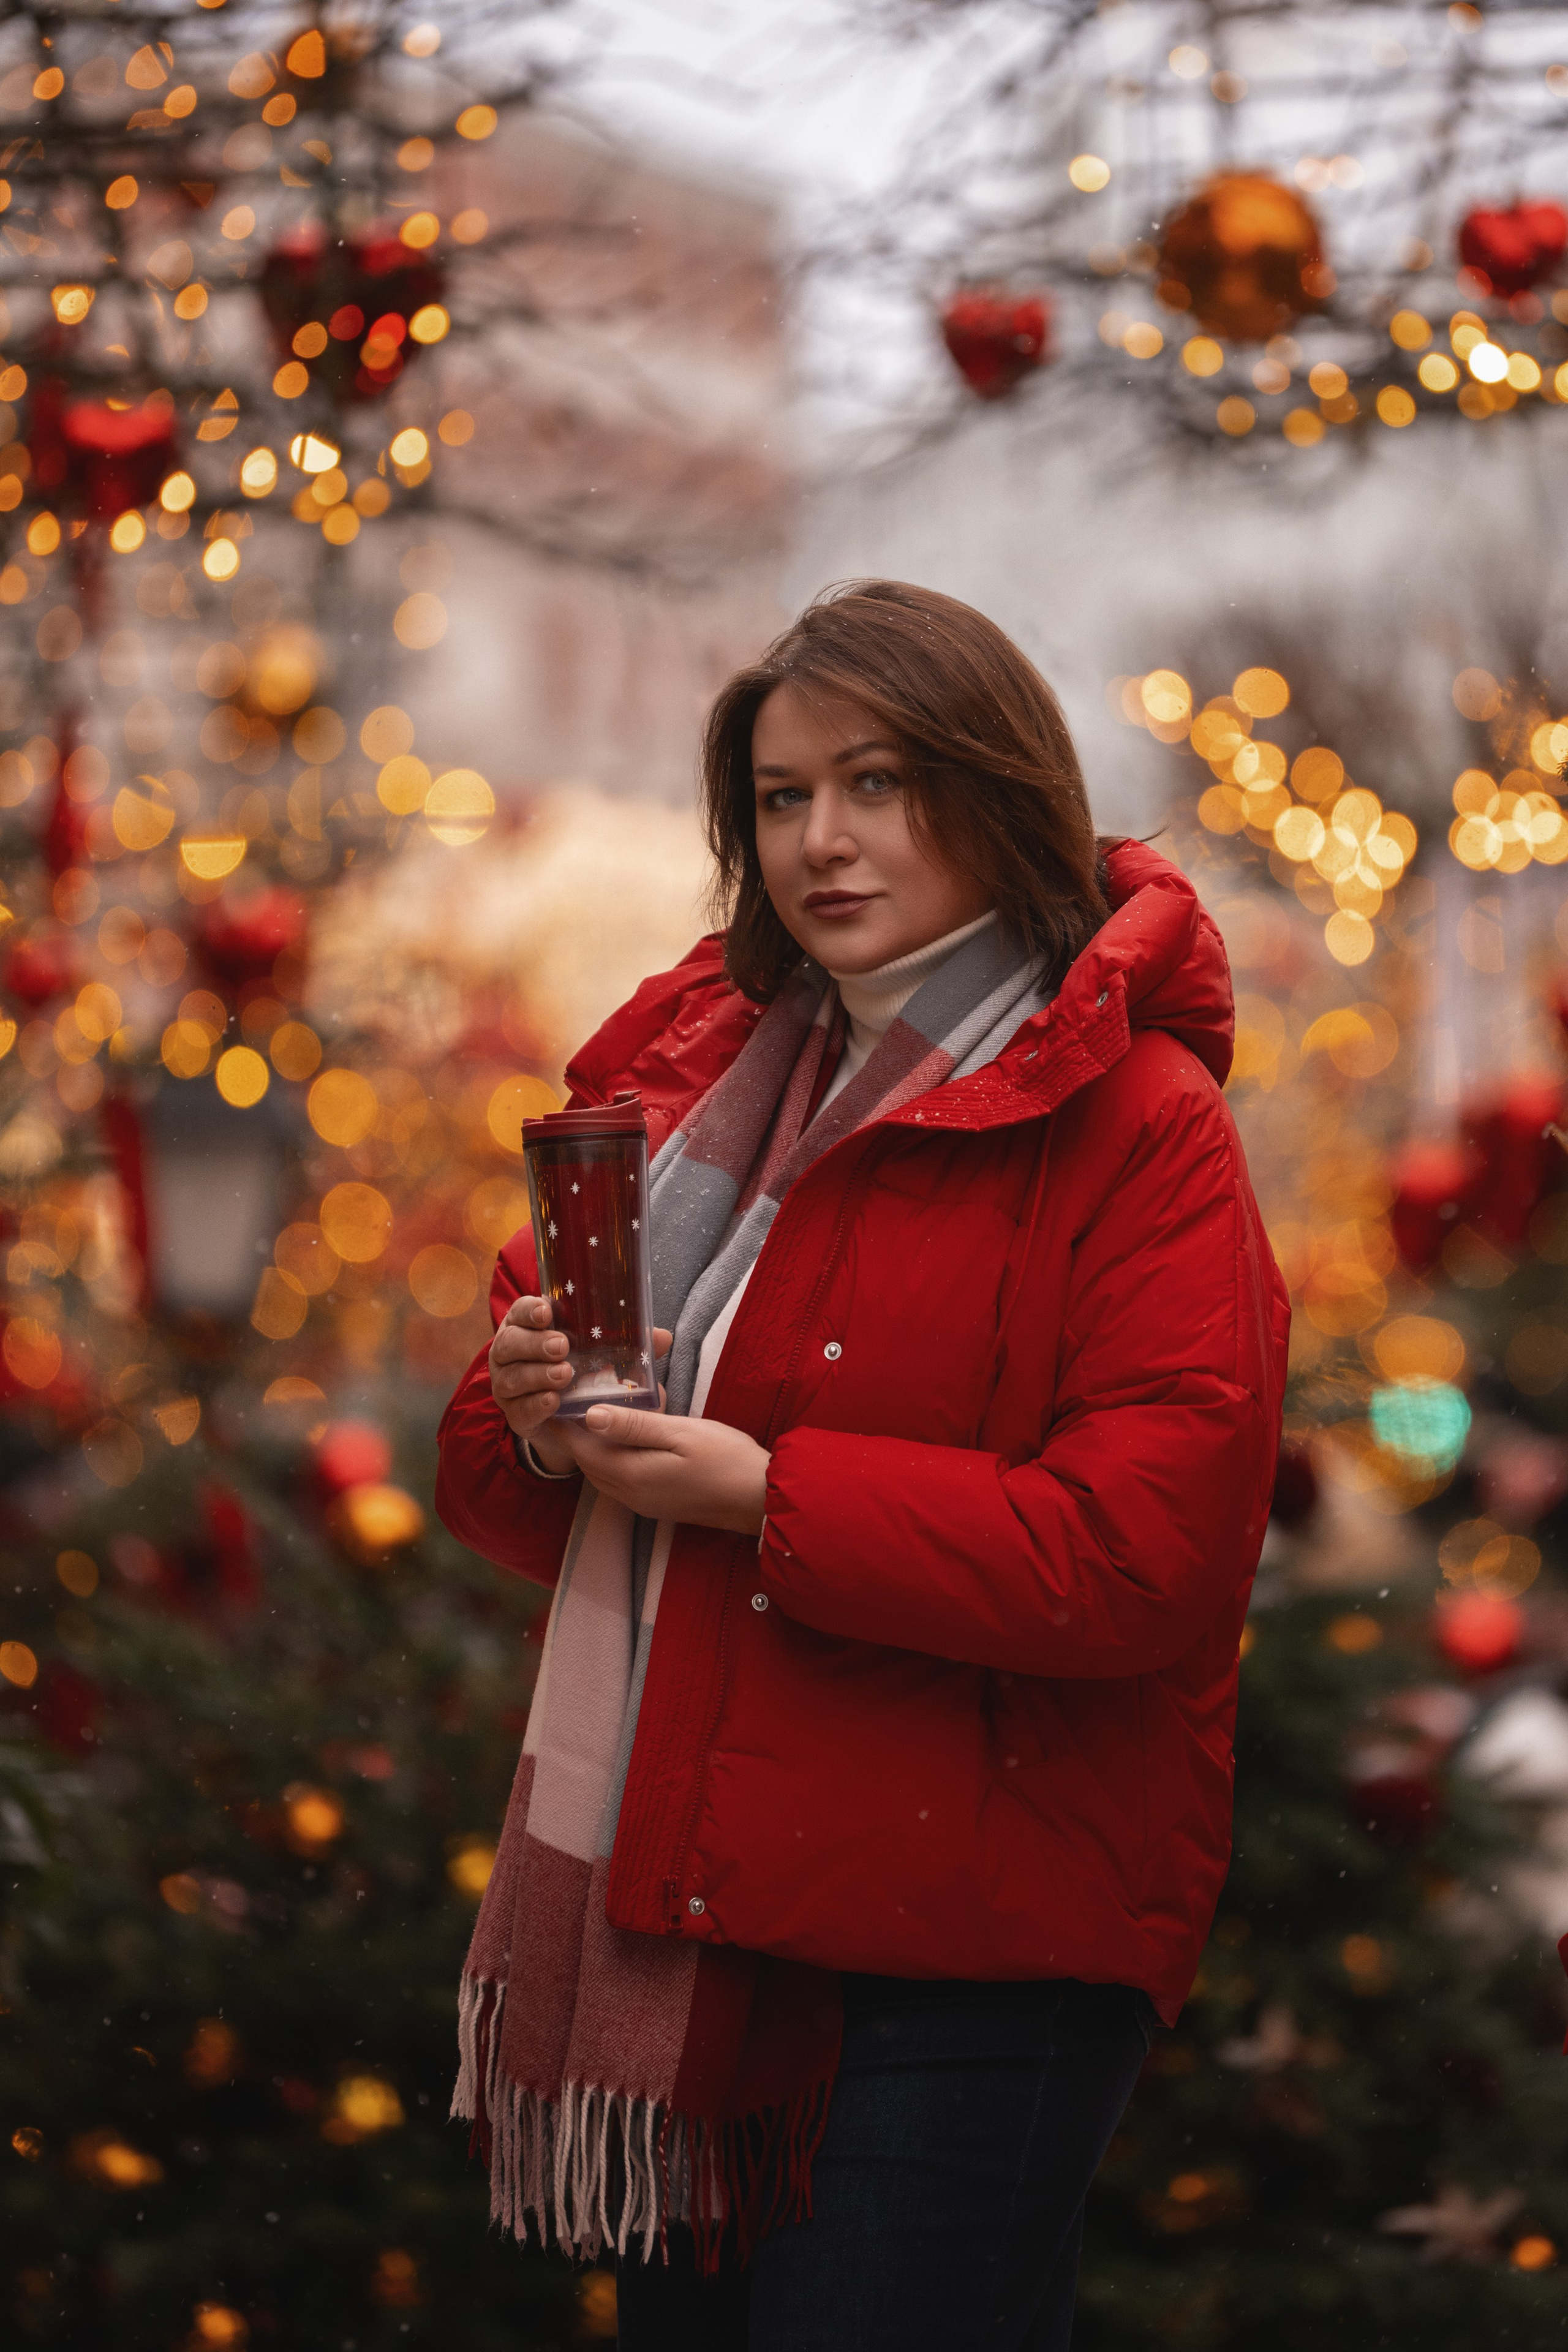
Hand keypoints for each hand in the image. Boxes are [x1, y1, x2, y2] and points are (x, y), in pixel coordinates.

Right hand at [489, 1295, 672, 1477]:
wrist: (567, 1418)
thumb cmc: (581, 1370)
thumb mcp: (602, 1353)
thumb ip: (627, 1343)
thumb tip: (663, 1337)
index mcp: (527, 1327)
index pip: (520, 1311)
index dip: (529, 1310)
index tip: (547, 1312)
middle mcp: (510, 1353)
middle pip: (510, 1343)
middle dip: (535, 1344)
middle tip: (562, 1347)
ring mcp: (506, 1384)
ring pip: (512, 1377)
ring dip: (538, 1375)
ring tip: (564, 1375)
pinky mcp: (514, 1414)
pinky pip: (520, 1409)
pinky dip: (536, 1405)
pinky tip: (553, 1402)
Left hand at [550, 1406, 769, 1537]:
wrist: (760, 1499)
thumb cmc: (726, 1459)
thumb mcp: (682, 1433)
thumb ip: (635, 1425)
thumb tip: (590, 1414)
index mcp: (631, 1475)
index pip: (581, 1448)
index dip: (564, 1423)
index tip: (554, 1396)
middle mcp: (630, 1495)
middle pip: (587, 1463)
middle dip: (574, 1434)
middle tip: (570, 1399)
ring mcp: (643, 1503)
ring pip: (601, 1473)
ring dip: (592, 1448)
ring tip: (591, 1414)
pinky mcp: (656, 1504)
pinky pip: (619, 1481)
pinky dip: (610, 1459)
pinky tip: (623, 1439)